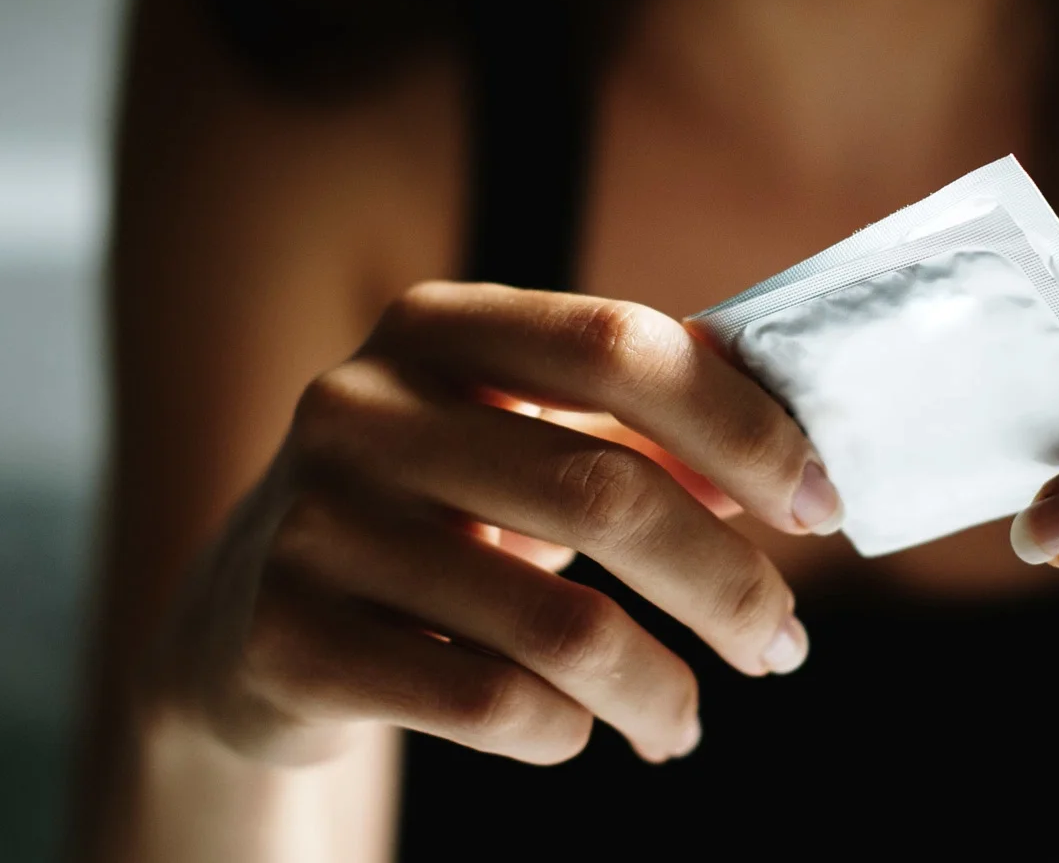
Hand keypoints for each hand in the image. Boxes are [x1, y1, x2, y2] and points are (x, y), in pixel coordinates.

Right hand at [162, 282, 844, 767]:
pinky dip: (563, 730)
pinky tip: (575, 731)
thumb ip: (641, 430)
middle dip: (725, 583)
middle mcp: (359, 405)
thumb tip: (797, 464)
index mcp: (433, 327)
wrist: (236, 626)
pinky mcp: (289, 641)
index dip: (742, 424)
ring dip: (659, 688)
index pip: (618, 345)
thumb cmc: (427, 516)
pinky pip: (486, 705)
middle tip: (784, 643)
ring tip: (683, 721)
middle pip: (605, 490)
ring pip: (557, 625)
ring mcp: (313, 524)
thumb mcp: (515, 443)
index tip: (822, 505)